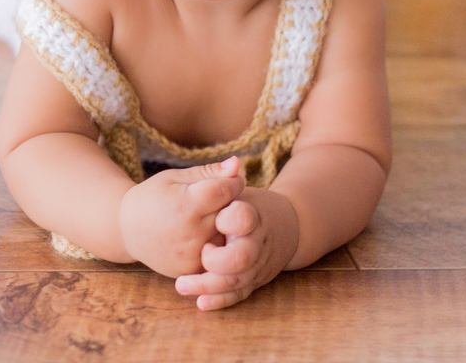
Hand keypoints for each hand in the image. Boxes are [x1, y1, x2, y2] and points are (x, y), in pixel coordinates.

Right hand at [119, 157, 244, 277]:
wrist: (126, 231)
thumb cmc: (153, 197)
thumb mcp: (175, 178)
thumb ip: (209, 172)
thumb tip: (237, 165)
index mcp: (186, 204)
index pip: (228, 189)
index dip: (233, 182)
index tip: (231, 181)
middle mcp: (191, 233)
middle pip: (232, 213)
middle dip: (232, 204)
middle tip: (221, 201)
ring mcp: (192, 255)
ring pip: (230, 237)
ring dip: (229, 227)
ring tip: (213, 218)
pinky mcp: (193, 270)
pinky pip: (220, 257)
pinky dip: (219, 246)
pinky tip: (206, 236)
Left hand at [174, 187, 299, 309]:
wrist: (285, 226)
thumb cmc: (247, 204)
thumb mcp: (236, 189)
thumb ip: (225, 178)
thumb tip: (234, 162)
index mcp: (253, 214)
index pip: (244, 217)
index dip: (231, 218)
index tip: (217, 217)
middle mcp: (259, 241)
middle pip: (244, 255)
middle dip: (219, 260)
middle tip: (203, 254)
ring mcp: (258, 263)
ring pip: (237, 280)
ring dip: (209, 285)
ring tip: (181, 285)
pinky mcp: (254, 280)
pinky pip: (238, 294)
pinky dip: (220, 300)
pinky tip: (200, 303)